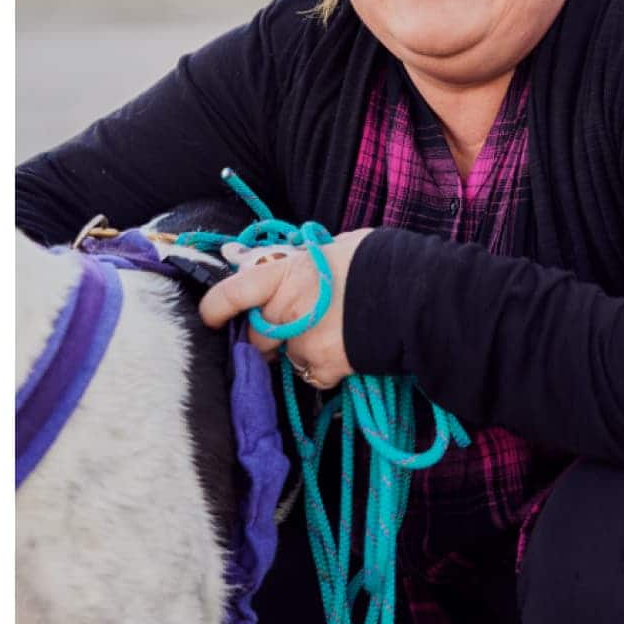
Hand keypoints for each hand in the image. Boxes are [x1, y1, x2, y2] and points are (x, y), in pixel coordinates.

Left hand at [200, 227, 373, 389]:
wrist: (413, 294)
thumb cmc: (376, 261)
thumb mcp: (331, 250)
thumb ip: (303, 265)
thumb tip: (292, 270)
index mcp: (282, 275)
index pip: (231, 294)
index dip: (214, 309)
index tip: (211, 318)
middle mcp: (284, 311)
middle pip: (258, 335)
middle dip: (270, 335)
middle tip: (296, 325)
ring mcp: (301, 343)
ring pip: (288, 357)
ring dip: (301, 351)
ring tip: (335, 334)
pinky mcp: (322, 367)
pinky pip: (312, 374)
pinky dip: (324, 368)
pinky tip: (346, 351)